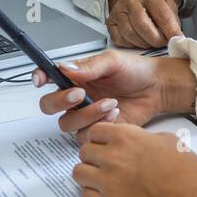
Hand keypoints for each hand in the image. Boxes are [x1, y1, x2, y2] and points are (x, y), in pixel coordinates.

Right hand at [35, 50, 195, 141]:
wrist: (157, 89)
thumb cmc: (136, 71)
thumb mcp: (113, 61)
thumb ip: (90, 66)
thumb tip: (66, 68)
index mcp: (76, 76)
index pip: (48, 77)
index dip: (39, 78)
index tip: (40, 80)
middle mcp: (76, 96)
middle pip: (49, 106)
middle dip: (60, 101)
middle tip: (79, 94)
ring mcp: (85, 114)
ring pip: (67, 123)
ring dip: (87, 114)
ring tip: (110, 103)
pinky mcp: (97, 129)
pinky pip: (85, 135)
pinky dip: (99, 125)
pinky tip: (115, 114)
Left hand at [73, 122, 196, 196]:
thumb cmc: (185, 169)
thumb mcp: (165, 139)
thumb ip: (140, 138)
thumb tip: (133, 142)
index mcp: (125, 136)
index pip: (94, 131)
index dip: (100, 137)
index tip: (105, 143)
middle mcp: (112, 157)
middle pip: (84, 151)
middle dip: (93, 155)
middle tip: (105, 161)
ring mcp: (108, 182)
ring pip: (78, 173)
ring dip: (88, 173)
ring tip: (102, 177)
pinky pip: (85, 195)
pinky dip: (92, 193)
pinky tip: (106, 192)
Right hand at [104, 0, 182, 47]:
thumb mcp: (166, 0)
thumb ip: (172, 17)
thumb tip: (176, 36)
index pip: (162, 15)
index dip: (171, 30)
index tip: (177, 39)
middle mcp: (130, 0)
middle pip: (144, 26)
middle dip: (157, 39)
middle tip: (164, 42)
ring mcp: (118, 11)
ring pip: (131, 34)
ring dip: (145, 43)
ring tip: (152, 41)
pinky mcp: (110, 22)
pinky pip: (120, 40)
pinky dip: (132, 44)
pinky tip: (139, 40)